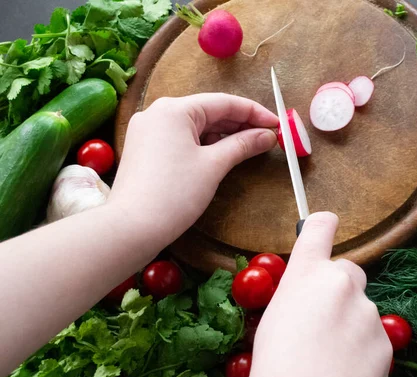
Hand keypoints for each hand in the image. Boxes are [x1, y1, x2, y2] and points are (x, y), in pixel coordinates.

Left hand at [109, 94, 277, 245]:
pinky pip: (181, 138)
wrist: (132, 227)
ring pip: (194, 126)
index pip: (224, 103)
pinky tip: (222, 154)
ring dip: (223, 135)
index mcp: (174, 109)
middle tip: (267, 137)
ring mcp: (147, 130)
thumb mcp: (214, 166)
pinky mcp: (144, 148)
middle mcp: (157, 112)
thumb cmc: (174, 194)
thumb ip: (243, 145)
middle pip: (208, 112)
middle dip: (239, 124)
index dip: (254, 113)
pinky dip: (203, 144)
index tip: (278, 125)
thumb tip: (268, 135)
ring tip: (250, 147)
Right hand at [248, 212, 392, 376]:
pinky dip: (362, 346)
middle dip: (338, 287)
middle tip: (321, 318)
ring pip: (360, 306)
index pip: (320, 228)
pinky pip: (372, 334)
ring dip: (350, 320)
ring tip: (330, 354)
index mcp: (306, 274)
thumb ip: (296, 294)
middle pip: (347, 270)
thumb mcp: (273, 319)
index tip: (325, 225)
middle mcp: (341, 283)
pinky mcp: (385, 339)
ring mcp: (367, 311)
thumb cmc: (275, 369)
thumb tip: (308, 290)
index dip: (322, 225)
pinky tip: (345, 368)